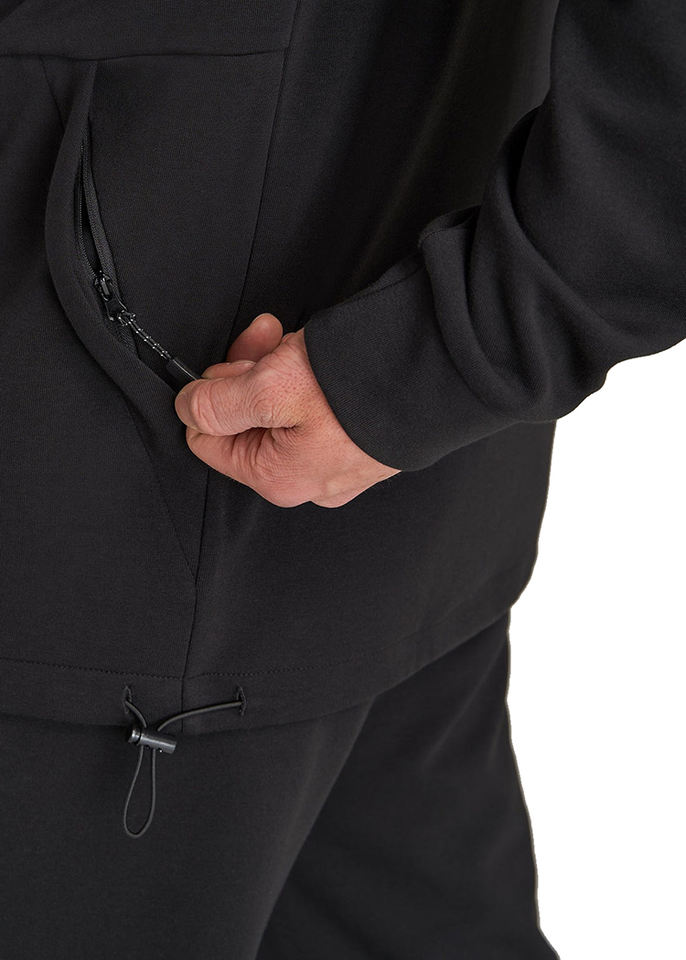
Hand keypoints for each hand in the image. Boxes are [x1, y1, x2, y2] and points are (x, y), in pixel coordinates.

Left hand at [174, 314, 399, 506]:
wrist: (441, 369)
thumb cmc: (359, 386)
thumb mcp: (269, 388)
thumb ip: (217, 404)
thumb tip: (187, 410)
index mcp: (277, 479)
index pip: (208, 440)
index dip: (213, 392)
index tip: (237, 360)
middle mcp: (306, 481)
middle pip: (246, 424)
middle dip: (248, 374)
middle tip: (267, 339)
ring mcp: (338, 464)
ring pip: (281, 412)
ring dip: (278, 369)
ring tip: (299, 342)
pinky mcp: (362, 442)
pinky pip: (317, 413)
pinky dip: (311, 381)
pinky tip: (323, 359)